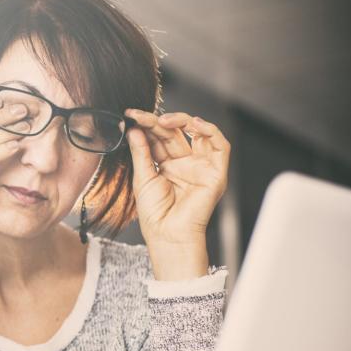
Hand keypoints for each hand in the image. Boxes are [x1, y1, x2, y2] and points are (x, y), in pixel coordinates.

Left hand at [124, 109, 230, 273]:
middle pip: (175, 132)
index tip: (130, 115)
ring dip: (182, 120)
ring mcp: (201, 166)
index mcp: (167, 164)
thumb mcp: (142, 178)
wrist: (167, 235)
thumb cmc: (154, 214)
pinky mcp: (216, 172)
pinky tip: (193, 124)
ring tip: (163, 120)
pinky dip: (210, 130)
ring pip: (198, 132)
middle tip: (141, 116)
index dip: (146, 125)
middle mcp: (185, 162)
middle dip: (158, 121)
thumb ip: (141, 152)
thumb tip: (134, 129)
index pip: (159, 137)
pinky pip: (220, 145)